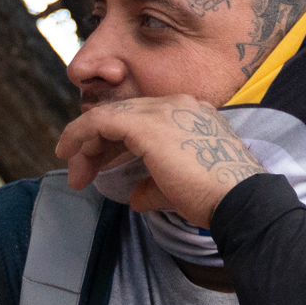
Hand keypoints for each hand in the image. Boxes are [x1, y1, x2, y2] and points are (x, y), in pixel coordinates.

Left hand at [55, 96, 265, 226]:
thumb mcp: (179, 188)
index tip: (96, 169)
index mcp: (191, 115)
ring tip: (75, 172)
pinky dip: (80, 134)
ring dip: (86, 144)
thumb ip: (154, 186)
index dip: (113, 145)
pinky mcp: (147, 124)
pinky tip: (68, 152)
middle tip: (80, 175)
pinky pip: (101, 120)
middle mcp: (178, 105)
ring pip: (109, 117)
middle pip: (123, 117)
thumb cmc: (215, 197)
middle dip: (96, 146)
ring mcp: (163, 110)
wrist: (237, 199)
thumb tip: (136, 196)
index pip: (140, 122)